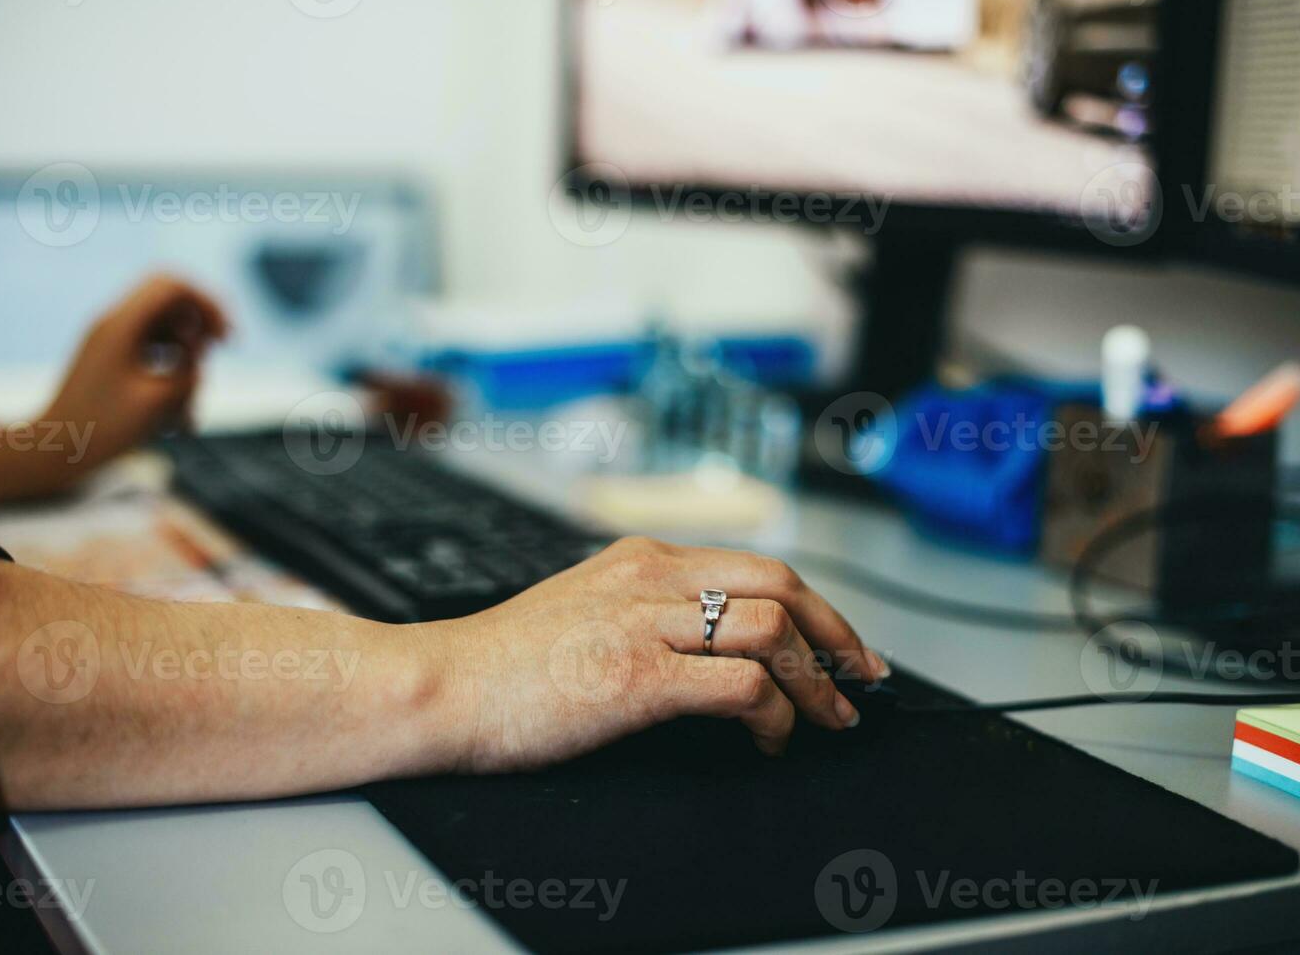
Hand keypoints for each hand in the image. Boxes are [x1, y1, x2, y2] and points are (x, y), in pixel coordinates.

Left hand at [42, 275, 228, 471]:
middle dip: (201, 321)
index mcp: (120, 326)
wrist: (54, 449)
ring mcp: (111, 340)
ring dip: (188, 355)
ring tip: (191, 403)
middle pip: (171, 299)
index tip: (226, 339)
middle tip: (220, 349)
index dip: (208, 304)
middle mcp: (113, 324)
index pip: (173, 286)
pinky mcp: (111, 358)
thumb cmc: (103, 430)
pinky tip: (177, 413)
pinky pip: (153, 351)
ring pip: (166, 329)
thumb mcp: (158, 402)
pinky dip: (171, 370)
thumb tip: (200, 349)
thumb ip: (188, 369)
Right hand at [428, 536, 890, 771]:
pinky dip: (774, 714)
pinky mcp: (636, 673)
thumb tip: (707, 646)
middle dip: (837, 635)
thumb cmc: (499, 664)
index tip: (841, 643)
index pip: (756, 566)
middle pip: (781, 585)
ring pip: (772, 629)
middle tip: (861, 678)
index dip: (815, 606)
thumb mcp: (582, 610)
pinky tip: (768, 740)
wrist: (438, 687)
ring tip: (825, 718)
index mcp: (641, 559)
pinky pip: (741, 683)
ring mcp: (644, 622)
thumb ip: (643, 610)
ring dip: (815, 680)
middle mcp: (650, 577)